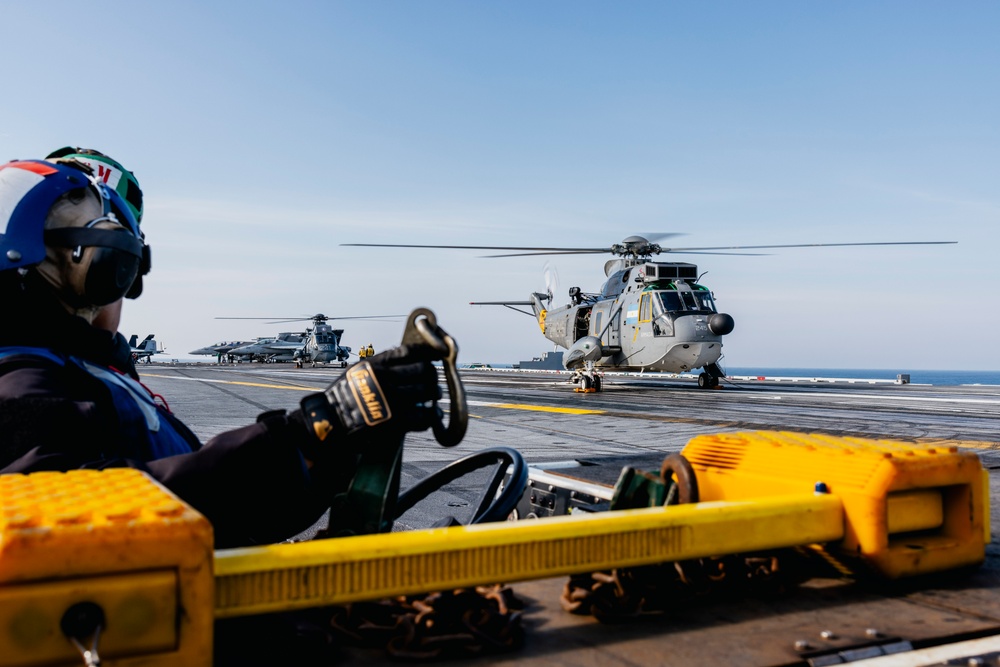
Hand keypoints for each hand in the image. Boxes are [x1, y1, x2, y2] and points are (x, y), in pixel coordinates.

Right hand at [297, 344, 443, 458]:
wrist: (331, 421)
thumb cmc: (346, 395)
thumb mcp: (360, 369)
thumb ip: (382, 362)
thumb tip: (409, 356)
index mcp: (378, 364)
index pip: (411, 351)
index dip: (428, 352)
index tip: (436, 355)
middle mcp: (387, 379)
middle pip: (425, 370)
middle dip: (432, 375)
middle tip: (434, 381)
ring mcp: (394, 400)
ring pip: (428, 392)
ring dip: (435, 394)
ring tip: (434, 396)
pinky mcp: (397, 421)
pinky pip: (424, 416)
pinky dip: (431, 416)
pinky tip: (432, 415)